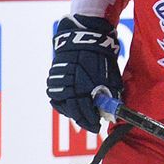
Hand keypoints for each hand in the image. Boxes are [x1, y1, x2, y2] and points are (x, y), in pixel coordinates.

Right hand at [47, 13, 121, 134]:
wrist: (84, 37)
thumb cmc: (102, 57)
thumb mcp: (110, 77)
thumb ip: (110, 95)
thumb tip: (110, 112)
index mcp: (84, 87)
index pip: (85, 112)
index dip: (91, 121)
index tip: (96, 126)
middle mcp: (69, 86)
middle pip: (72, 111)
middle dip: (82, 119)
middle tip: (90, 124)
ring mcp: (59, 82)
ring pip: (62, 105)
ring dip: (71, 111)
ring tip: (81, 115)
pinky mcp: (53, 77)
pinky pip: (55, 96)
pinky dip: (62, 102)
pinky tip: (70, 105)